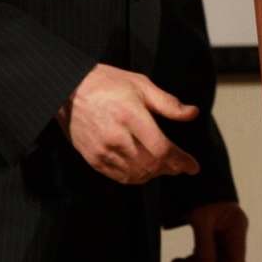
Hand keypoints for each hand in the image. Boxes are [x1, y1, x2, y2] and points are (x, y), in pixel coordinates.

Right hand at [57, 63, 199, 183]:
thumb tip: (192, 113)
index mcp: (131, 116)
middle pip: (151, 165)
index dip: (181, 161)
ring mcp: (103, 150)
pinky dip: (136, 177)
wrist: (68, 91)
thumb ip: (167, 103)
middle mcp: (116, 136)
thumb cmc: (106, 84)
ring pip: (136, 174)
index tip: (193, 166)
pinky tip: (143, 170)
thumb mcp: (140, 85)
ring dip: (155, 174)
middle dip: (171, 169)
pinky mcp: (93, 158)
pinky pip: (119, 177)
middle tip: (180, 166)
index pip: (162, 149)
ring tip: (164, 167)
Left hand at [171, 202, 247, 261]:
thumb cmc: (201, 195)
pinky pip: (205, 254)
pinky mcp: (214, 237)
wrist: (196, 181)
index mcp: (237, 228)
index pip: (236, 260)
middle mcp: (234, 234)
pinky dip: (192, 260)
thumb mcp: (201, 219)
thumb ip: (204, 244)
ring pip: (212, 261)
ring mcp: (224, 236)